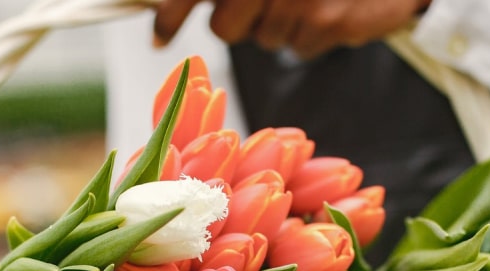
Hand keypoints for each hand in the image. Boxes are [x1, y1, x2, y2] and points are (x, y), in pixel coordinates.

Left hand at [153, 0, 431, 59]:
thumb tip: (183, 6)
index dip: (171, 12)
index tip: (158, 36)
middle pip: (227, 26)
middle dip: (237, 20)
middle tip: (262, 1)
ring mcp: (304, 1)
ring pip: (265, 38)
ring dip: (280, 23)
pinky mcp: (331, 24)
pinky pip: (300, 46)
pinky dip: (312, 32)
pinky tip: (331, 7)